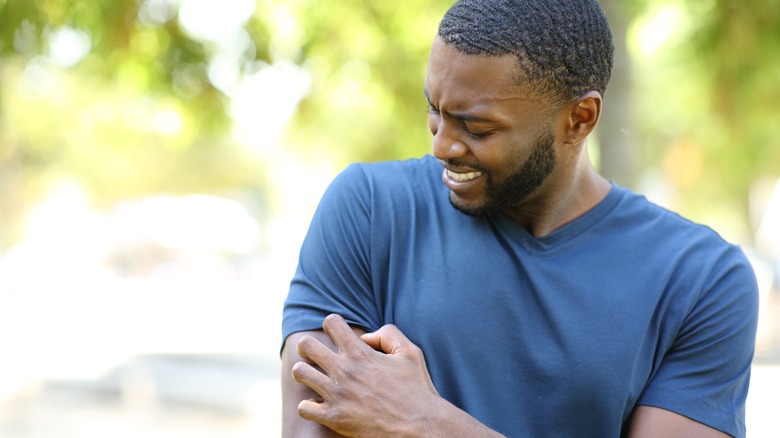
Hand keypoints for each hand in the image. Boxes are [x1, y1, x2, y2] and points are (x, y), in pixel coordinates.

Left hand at [291, 314, 440, 436]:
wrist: (420, 427)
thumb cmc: (416, 389)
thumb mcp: (410, 352)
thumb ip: (388, 334)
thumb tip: (364, 337)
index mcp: (361, 353)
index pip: (331, 322)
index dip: (332, 324)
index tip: (336, 334)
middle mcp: (345, 371)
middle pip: (307, 345)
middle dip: (308, 346)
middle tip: (316, 354)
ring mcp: (337, 395)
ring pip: (300, 373)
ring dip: (305, 373)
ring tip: (314, 377)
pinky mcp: (334, 418)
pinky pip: (304, 408)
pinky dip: (309, 406)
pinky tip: (320, 404)